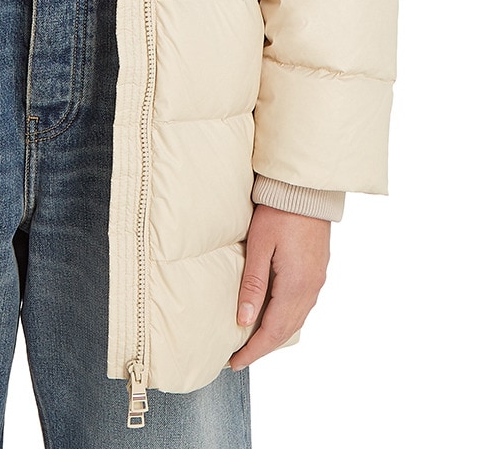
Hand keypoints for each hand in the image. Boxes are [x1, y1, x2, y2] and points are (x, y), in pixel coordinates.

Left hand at [229, 203, 330, 370]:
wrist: (307, 191)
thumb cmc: (279, 213)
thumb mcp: (260, 245)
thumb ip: (253, 284)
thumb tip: (244, 320)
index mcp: (296, 286)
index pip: (272, 330)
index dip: (253, 349)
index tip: (235, 362)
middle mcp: (310, 289)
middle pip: (286, 330)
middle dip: (263, 347)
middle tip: (240, 357)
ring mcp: (317, 281)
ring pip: (296, 320)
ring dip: (275, 334)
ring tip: (253, 342)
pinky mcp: (317, 271)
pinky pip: (302, 306)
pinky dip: (286, 319)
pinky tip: (273, 317)